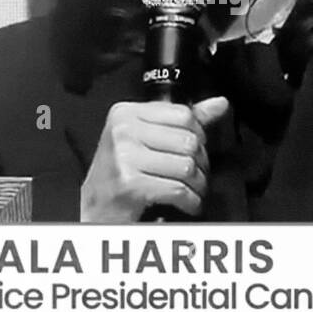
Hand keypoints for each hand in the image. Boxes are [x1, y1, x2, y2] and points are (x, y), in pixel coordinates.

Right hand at [79, 97, 230, 222]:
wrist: (93, 208)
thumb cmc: (119, 173)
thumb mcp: (145, 138)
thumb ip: (181, 121)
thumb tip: (220, 104)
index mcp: (126, 113)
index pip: (183, 114)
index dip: (199, 134)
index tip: (195, 149)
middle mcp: (123, 131)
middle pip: (188, 141)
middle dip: (200, 163)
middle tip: (196, 175)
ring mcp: (125, 157)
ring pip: (187, 166)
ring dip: (197, 185)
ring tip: (192, 190)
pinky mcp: (130, 184)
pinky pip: (178, 189)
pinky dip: (190, 201)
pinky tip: (186, 203)